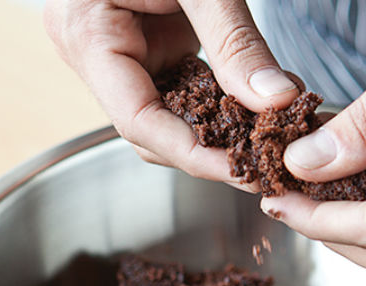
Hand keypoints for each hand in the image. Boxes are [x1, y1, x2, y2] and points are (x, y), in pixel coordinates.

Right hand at [44, 0, 298, 190]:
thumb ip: (236, 43)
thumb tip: (278, 101)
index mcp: (87, 33)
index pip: (138, 121)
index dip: (193, 154)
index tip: (244, 173)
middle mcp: (94, 54)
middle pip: (150, 132)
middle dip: (208, 152)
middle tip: (264, 165)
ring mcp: (116, 55)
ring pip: (164, 121)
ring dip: (214, 136)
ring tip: (264, 145)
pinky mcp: (142, 51)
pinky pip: (174, 96)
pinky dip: (212, 110)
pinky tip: (249, 115)